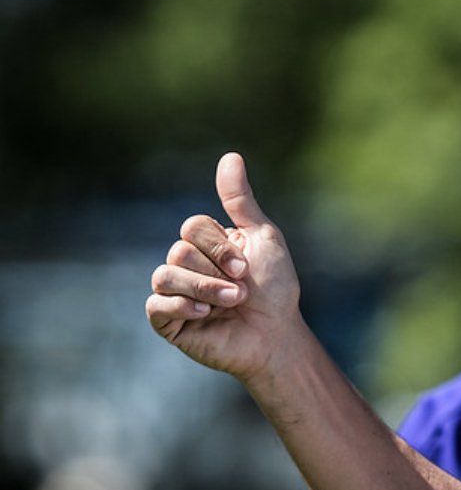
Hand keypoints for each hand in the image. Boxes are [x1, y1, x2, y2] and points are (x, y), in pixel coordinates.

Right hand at [146, 152, 300, 383]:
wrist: (276, 334)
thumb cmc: (274, 288)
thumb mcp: (262, 237)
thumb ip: (241, 200)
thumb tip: (230, 156)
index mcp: (206, 243)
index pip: (192, 227)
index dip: (219, 246)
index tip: (247, 267)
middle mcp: (187, 265)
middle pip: (178, 250)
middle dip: (216, 270)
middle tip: (242, 288)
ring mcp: (175, 293)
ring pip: (166, 275)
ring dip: (206, 289)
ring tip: (234, 302)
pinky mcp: (168, 321)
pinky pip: (155, 304)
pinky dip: (182, 306)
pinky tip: (206, 314)